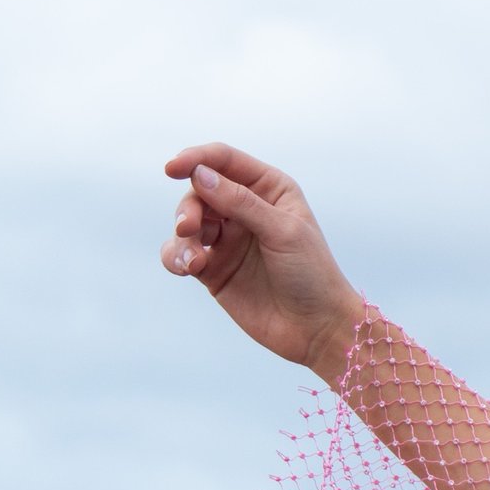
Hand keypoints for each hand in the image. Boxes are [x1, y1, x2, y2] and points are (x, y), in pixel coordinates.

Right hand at [160, 142, 363, 380]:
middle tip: (188, 227)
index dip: (196, 159)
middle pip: (200, 191)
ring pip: (187, 222)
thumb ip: (241, 202)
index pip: (224, 161)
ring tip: (193, 261)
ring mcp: (228, 238)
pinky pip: (181, 252)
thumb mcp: (282, 231)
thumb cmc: (312, 275)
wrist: (317, 329)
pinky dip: (175, 257)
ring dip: (182, 236)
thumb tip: (199, 175)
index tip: (172, 169)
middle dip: (189, 207)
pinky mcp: (213, 269)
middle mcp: (245, 208)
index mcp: (269, 188)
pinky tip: (187, 268)